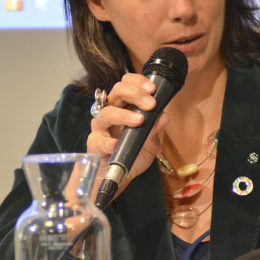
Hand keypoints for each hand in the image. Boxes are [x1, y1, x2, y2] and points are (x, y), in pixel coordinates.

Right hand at [87, 73, 169, 202]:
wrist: (117, 176)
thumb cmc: (133, 154)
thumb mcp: (150, 143)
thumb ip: (155, 130)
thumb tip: (165, 116)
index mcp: (125, 107)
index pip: (127, 84)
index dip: (138, 82)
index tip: (152, 90)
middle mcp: (111, 112)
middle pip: (116, 92)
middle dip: (134, 94)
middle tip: (150, 104)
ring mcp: (100, 127)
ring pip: (106, 113)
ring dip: (123, 115)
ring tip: (138, 121)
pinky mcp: (93, 144)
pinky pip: (97, 140)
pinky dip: (107, 142)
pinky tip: (116, 144)